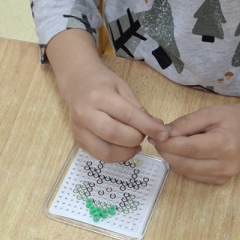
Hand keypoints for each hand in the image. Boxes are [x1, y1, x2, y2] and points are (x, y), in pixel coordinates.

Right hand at [47, 30, 167, 162]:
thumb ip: (140, 110)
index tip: (163, 134)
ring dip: (126, 153)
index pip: (126, 115)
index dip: (147, 127)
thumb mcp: (123, 88)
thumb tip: (159, 130)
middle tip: (143, 136)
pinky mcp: (77, 141)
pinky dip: (115, 157)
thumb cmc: (102, 84)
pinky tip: (123, 149)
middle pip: (113, 134)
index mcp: (98, 96)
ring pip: (104, 151)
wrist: (76, 83)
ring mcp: (78, 129)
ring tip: (135, 146)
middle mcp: (84, 113)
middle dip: (135, 139)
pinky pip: (98, 155)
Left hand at [154, 96, 239, 184]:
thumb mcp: (209, 113)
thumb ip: (186, 123)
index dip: (168, 144)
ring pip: (186, 172)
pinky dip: (182, 165)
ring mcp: (223, 176)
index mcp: (224, 145)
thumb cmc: (231, 119)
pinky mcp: (220, 182)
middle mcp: (225, 165)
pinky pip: (193, 176)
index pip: (189, 148)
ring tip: (166, 145)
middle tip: (156, 140)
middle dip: (167, 152)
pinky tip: (180, 154)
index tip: (155, 136)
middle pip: (185, 163)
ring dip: (172, 159)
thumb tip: (165, 134)